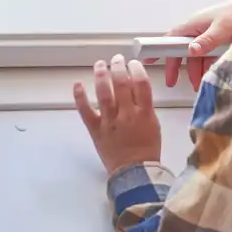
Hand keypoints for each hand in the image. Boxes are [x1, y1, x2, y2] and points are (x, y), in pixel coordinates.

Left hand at [73, 55, 161, 174]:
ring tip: (100, 64)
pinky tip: (77, 85)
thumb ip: (145, 106)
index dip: (136, 69)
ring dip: (101, 76)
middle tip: (116, 59)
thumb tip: (134, 87)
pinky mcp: (96, 130)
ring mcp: (110, 122)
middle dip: (118, 67)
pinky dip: (80, 97)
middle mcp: (127, 115)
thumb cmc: (147, 149)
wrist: (135, 171)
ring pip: (103, 94)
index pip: (141, 84)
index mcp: (144, 113)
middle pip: (121, 84)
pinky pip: (86, 111)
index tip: (133, 63)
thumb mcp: (153, 124)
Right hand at [146, 0, 231, 89]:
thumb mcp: (223, 29)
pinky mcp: (223, 40)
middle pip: (183, 50)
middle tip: (174, 81)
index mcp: (195, 23)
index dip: (158, 48)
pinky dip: (208, 66)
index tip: (148, 59)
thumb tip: (191, 51)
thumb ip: (206, 41)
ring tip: (199, 84)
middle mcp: (201, 28)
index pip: (171, 37)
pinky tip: (211, 75)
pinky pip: (210, 55)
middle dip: (179, 66)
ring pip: (198, 55)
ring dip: (196, 69)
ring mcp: (212, 34)